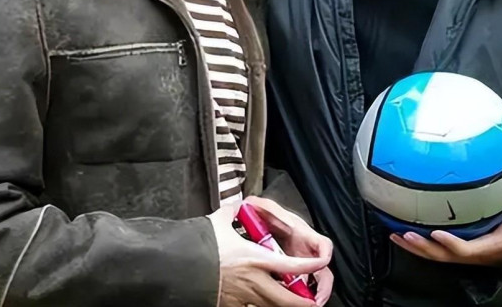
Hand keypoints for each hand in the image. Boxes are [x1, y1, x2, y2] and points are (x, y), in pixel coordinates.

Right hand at [209, 203, 330, 306]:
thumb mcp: (221, 219)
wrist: (181, 266)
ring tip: (289, 303)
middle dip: (302, 303)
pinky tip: (260, 303)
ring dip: (282, 306)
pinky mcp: (229, 306)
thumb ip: (234, 212)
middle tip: (311, 302)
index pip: (291, 265)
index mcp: (256, 258)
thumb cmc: (202, 243)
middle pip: (286, 300)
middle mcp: (254, 281)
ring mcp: (242, 297)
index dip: (310, 266)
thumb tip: (238, 205)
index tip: (321, 264)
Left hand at [390, 178, 501, 267]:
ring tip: (394, 235)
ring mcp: (459, 255)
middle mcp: (469, 254)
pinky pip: (431, 252)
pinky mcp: (452, 253)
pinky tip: (398, 236)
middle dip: (423, 246)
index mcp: (485, 248)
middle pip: (442, 255)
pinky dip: (414, 246)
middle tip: (405, 234)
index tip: (436, 234)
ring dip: (413, 247)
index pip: (464, 249)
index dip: (450, 243)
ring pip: (432, 255)